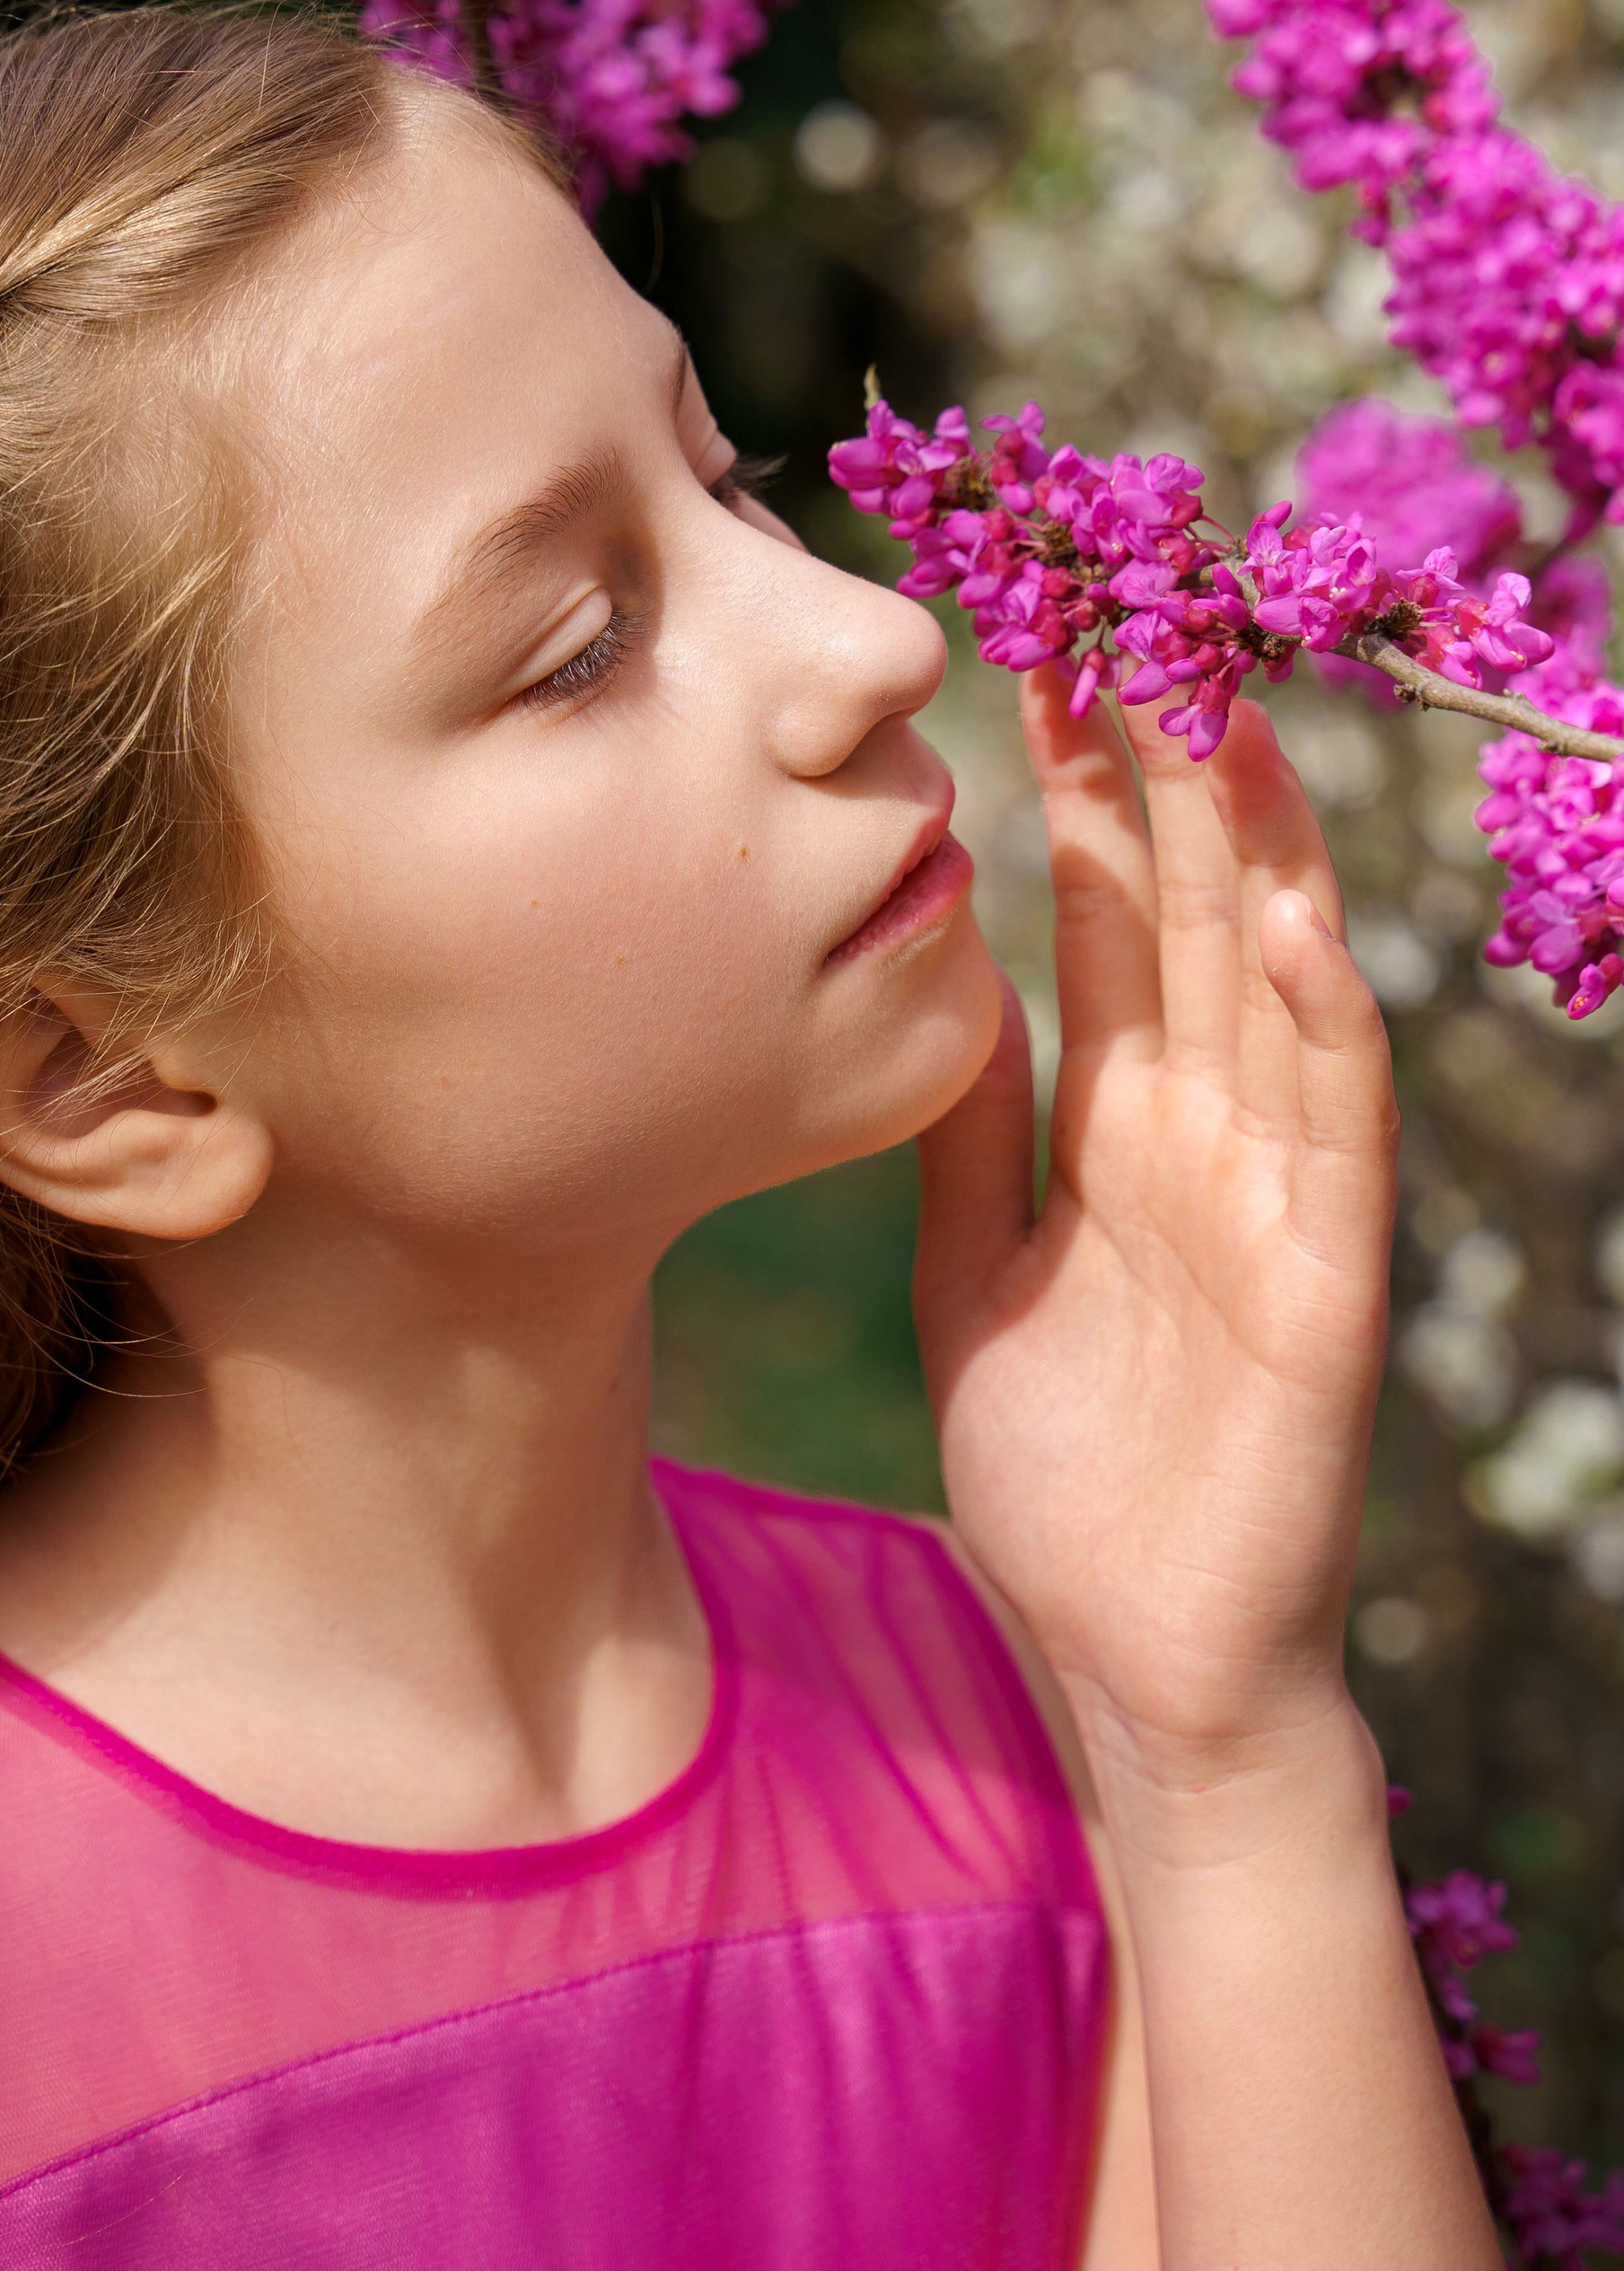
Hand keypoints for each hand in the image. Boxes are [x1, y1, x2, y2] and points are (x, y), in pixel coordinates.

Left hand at [916, 672, 1398, 1795]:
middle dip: (1165, 768)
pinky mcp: (1321, 1296)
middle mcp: (1211, 1139)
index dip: (1083, 790)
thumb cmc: (1066, 1476)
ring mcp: (1276, 1207)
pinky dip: (1317, 1031)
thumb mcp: (976, 1273)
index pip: (1107, 922)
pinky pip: (1328, 1144)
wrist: (1132, 1663)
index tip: (1039, 652)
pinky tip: (1292, 922)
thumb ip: (971, 1134)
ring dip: (1252, 850)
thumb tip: (942, 982)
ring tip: (1219, 704)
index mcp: (1126, 1129)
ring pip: (1272, 992)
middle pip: (1191, 919)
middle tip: (1127, 607)